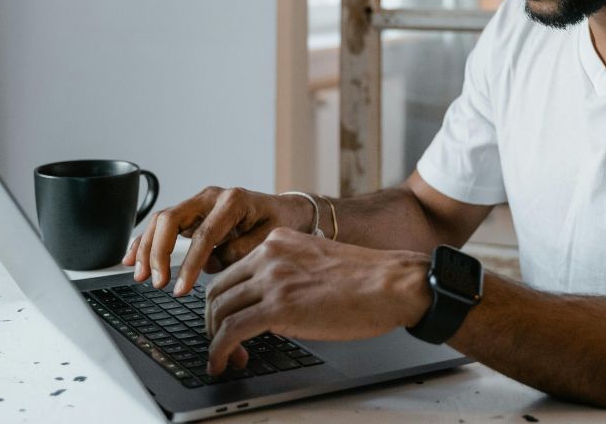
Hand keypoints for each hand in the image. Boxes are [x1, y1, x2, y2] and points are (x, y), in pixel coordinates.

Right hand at [121, 186, 315, 295]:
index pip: (204, 234)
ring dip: (147, 249)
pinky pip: (161, 225)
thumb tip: (213, 263)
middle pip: (171, 219)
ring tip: (140, 276)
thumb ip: (243, 250)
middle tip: (158, 282)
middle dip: (158, 252)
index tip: (181, 289)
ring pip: (161, 221)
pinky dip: (145, 241)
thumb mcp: (272, 236)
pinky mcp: (191, 214)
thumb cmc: (279, 222)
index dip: (189, 264)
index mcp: (232, 201)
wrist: (285, 209)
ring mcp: (198, 204)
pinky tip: (131, 259)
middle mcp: (211, 197)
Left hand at [203, 228, 430, 374]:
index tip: (226, 323)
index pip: (231, 272)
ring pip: (219, 311)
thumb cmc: (367, 280)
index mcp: (278, 241)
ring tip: (228, 358)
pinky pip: (230, 331)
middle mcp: (269, 254)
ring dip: (216, 340)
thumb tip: (267, 306)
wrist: (392, 284)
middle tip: (223, 344)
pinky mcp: (277, 307)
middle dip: (214, 322)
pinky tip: (222, 363)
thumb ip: (287, 274)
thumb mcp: (315, 263)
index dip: (222, 303)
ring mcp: (272, 279)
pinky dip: (219, 351)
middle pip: (217, 290)